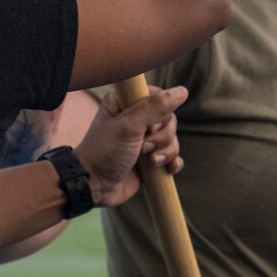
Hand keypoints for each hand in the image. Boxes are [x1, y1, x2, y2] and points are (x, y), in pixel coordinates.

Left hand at [74, 85, 185, 207]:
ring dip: (165, 152)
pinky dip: (172, 162)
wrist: (95, 184)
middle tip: (144, 146)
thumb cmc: (106, 151)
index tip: (149, 126)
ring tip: (150, 162)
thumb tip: (182, 92)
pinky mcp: (149, 158)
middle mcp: (135, 118)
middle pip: (169, 119)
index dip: (160, 112)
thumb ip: (155, 107)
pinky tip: (167, 168)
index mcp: (125, 103)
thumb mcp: (129, 125)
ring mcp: (143, 139)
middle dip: (162, 136)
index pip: (159, 97)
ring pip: (172, 139)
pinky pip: (172, 156)